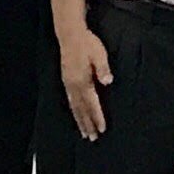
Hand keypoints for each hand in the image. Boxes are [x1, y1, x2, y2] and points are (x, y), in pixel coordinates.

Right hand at [57, 24, 111, 139]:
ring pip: (74, 107)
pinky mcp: (66, 81)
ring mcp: (68, 84)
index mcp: (83, 81)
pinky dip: (74, 111)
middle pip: (81, 110)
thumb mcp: (99, 54)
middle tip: (92, 138)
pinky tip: (76, 115)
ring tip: (84, 133)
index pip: (92, 104)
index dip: (97, 117)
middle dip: (87, 124)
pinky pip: (70, 101)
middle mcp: (74, 86)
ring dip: (80, 121)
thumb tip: (108, 81)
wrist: (70, 35)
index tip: (102, 129)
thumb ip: (103, 69)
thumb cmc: (88, 43)